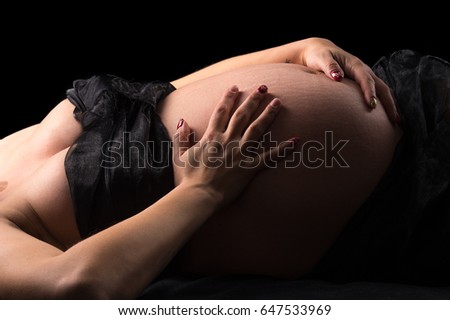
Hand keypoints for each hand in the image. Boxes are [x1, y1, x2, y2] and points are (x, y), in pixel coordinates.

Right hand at [172, 85, 295, 205]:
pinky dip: (283, 149)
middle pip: (242, 115)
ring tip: (278, 103)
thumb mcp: (181, 155)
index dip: (229, 97)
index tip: (236, 87)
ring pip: (257, 129)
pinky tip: (295, 140)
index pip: (222, 111)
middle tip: (264, 88)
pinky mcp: (250, 167)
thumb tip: (183, 121)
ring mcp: (240, 153)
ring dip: (268, 115)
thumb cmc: (189, 178)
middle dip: (253, 100)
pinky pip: (269, 156)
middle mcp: (227, 140)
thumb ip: (182, 137)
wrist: (199, 196)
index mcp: (211, 136)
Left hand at [289, 38, 398, 122]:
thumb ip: (329, 67)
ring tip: (396, 121)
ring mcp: (364, 76)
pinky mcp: (361, 82)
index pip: (366, 79)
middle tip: (394, 119)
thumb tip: (337, 77)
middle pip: (381, 86)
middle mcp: (363, 70)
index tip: (372, 105)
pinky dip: (383, 103)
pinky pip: (376, 92)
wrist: (318, 51)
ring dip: (390, 104)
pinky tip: (385, 116)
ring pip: (382, 90)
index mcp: (355, 65)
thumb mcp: (321, 59)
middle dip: (389, 102)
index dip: (370, 92)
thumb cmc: (318, 56)